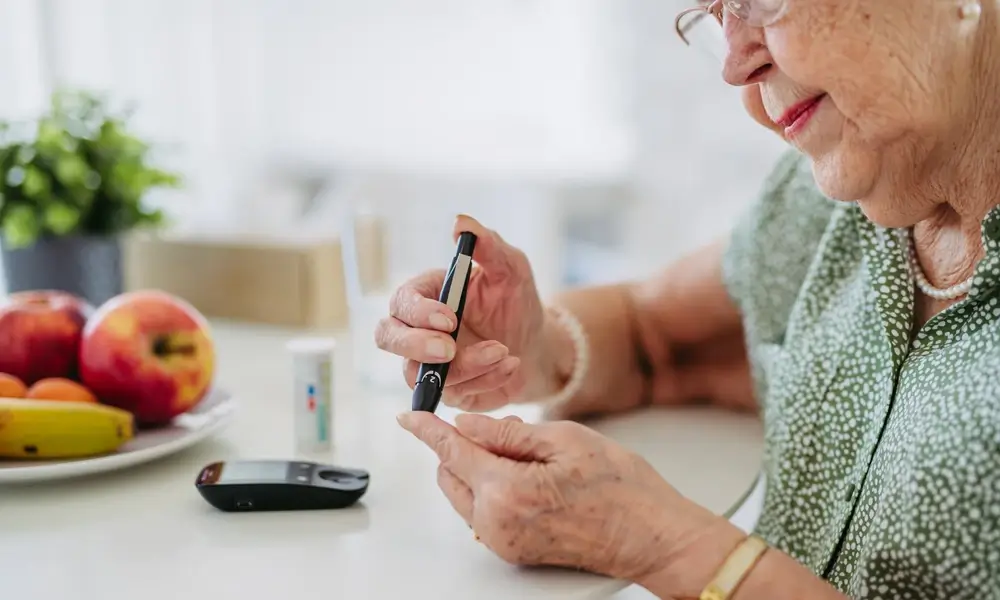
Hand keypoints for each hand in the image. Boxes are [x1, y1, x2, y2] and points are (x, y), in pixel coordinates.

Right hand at [375, 215, 548, 411]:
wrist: (535, 344)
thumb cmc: (515, 300)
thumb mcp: (511, 268)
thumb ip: (488, 244)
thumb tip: (460, 222)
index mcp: (425, 295)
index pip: (402, 301)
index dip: (418, 312)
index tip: (449, 318)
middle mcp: (417, 330)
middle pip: (387, 338)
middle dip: (415, 345)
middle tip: (450, 348)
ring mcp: (427, 364)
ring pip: (422, 373)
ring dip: (466, 366)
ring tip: (505, 351)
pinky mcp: (446, 391)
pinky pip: (454, 394)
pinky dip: (486, 380)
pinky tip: (511, 364)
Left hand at [396, 411, 730, 589]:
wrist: (652, 538)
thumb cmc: (622, 488)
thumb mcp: (566, 440)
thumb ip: (507, 432)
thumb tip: (466, 423)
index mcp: (506, 491)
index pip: (451, 451)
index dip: (427, 429)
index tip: (408, 416)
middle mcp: (496, 523)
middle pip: (449, 476)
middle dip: (459, 447)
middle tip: (497, 427)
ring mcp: (503, 542)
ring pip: (464, 494)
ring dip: (477, 468)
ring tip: (526, 451)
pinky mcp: (514, 551)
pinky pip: (484, 512)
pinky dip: (491, 488)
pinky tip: (527, 474)